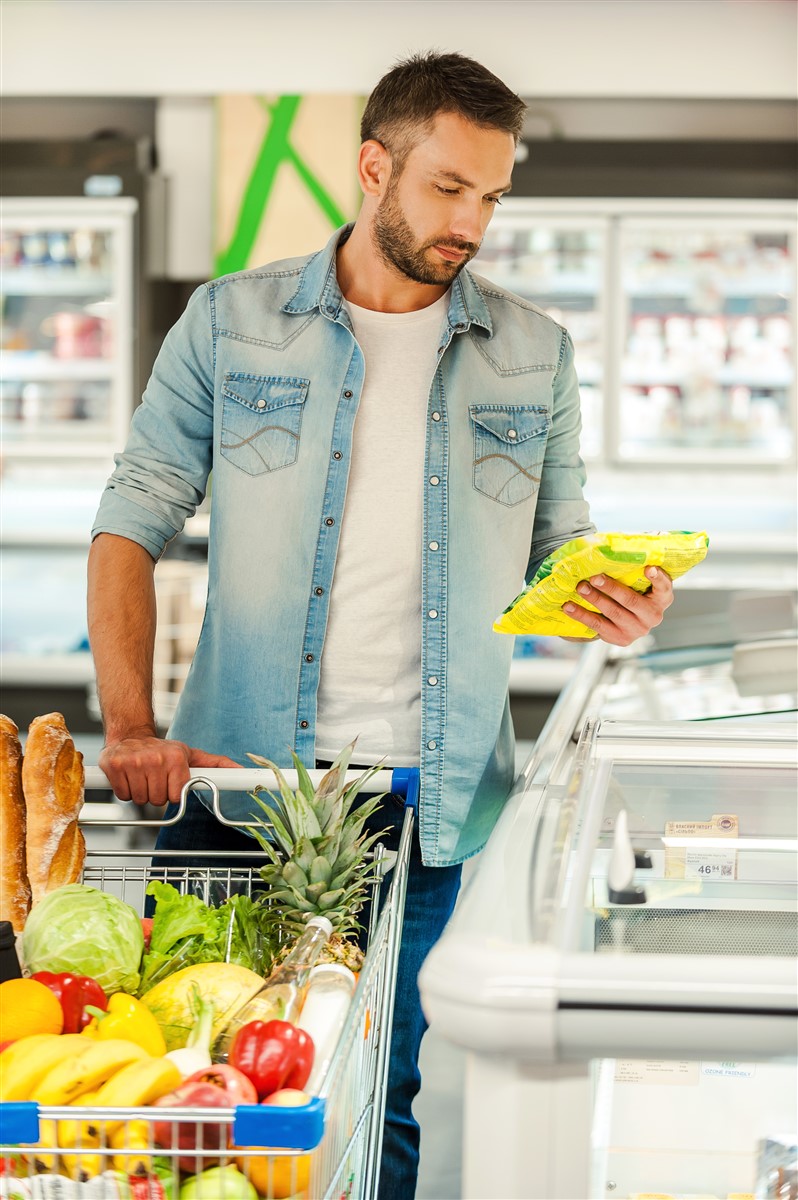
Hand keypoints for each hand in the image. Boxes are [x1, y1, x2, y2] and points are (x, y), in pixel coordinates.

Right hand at [99, 734, 241, 806]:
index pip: (175, 796)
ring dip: (140, 792)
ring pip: (139, 799)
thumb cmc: (163, 750)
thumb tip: (240, 770)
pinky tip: (129, 776)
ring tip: (142, 776)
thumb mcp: (190, 755)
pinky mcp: (112, 765)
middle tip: (154, 778)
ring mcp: (132, 761)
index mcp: (175, 757)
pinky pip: (122, 794)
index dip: (172, 792)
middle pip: (157, 800)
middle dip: (156, 793)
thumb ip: (215, 765)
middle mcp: (154, 758)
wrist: (131, 735)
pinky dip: (124, 789)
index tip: (169, 781)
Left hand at [562, 566, 673, 646]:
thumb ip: (633, 567)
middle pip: (631, 601)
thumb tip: (617, 544)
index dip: (658, 579)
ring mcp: (637, 630)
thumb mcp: (637, 580)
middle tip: (594, 577)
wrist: (623, 620)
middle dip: (611, 588)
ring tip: (580, 588)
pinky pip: (598, 626)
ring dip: (594, 599)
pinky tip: (569, 607)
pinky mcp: (620, 639)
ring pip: (613, 613)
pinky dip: (582, 615)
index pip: (664, 588)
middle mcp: (653, 616)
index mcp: (662, 599)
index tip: (648, 568)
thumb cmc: (630, 590)